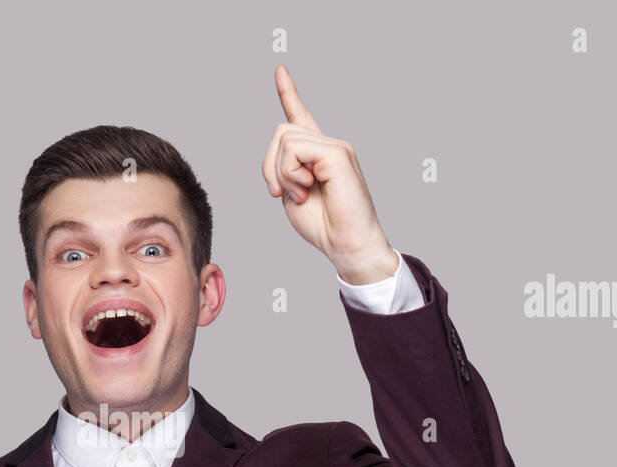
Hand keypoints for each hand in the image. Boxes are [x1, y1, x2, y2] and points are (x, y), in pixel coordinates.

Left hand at [261, 64, 397, 284]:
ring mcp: (335, 147)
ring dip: (281, 172)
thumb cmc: (324, 226)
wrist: (347, 245)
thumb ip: (283, 168)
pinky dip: (290, 172)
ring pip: (284, 139)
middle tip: (282, 193)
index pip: (300, 116)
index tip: (280, 70)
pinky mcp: (337, 153)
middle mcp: (328, 145)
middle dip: (269, 166)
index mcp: (317, 154)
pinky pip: (294, 149)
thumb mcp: (292, 194)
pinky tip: (307, 189)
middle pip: (279, 132)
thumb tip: (281, 152)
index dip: (289, 93)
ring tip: (301, 193)